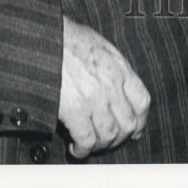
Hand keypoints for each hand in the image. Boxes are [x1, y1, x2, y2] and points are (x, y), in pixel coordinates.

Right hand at [58, 15, 150, 158]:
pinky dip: (82, 149)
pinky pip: (86, 140)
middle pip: (128, 123)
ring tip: (91, 144)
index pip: (142, 101)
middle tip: (108, 141)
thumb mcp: (100, 47)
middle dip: (119, 138)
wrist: (45, 38)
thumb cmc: (68, 39)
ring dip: (100, 146)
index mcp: (119, 68)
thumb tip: (117, 87)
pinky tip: (77, 147)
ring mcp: (94, 97)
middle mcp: (111, 84)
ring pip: (108, 135)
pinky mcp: (75, 109)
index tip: (135, 130)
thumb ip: (112, 69)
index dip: (140, 121)